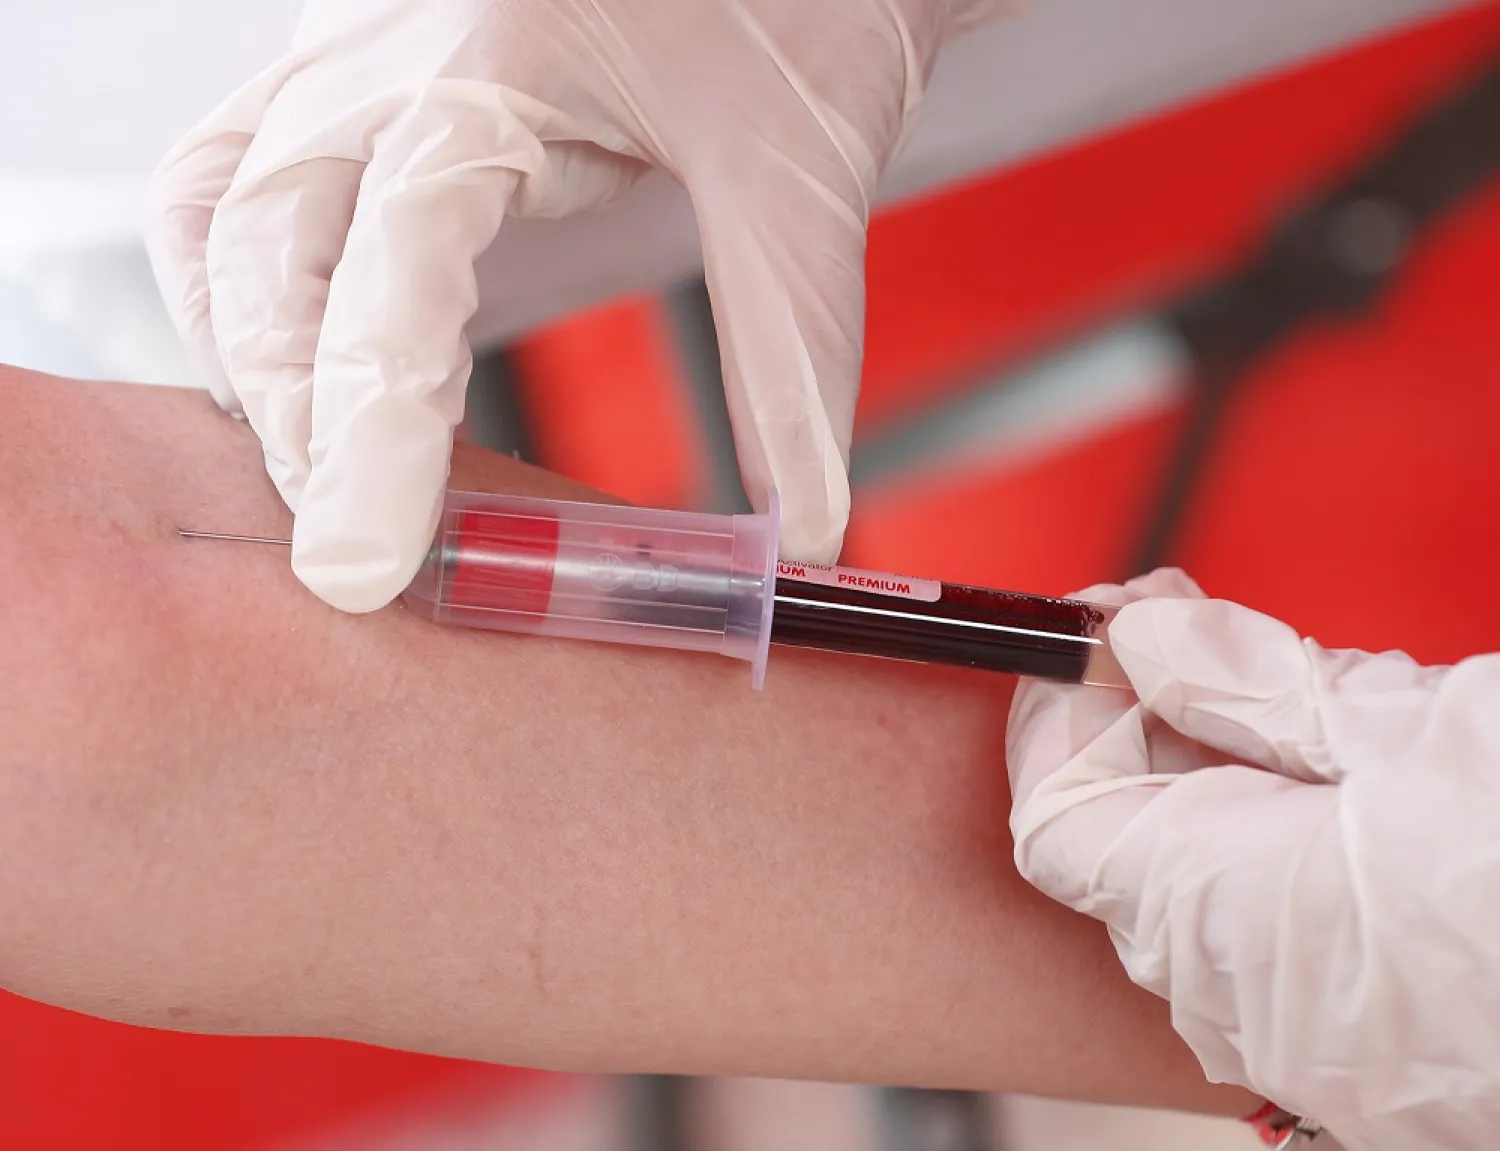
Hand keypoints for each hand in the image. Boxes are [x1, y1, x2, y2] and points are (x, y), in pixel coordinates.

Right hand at [143, 0, 1010, 611]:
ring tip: (322, 475)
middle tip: (352, 555)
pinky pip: (235, 175)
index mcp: (497, 57)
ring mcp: (358, 49)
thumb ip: (791, 359)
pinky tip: (295, 365)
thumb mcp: (799, 178)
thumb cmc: (796, 0)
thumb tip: (803, 528)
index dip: (367, 428)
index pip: (394, 261)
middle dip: (297, 415)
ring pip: (223, 211)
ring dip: (251, 356)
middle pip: (271, 244)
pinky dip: (242, 290)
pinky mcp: (361, 72)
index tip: (360, 564)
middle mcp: (395, 46)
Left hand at [1005, 568, 1499, 1150]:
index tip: (1109, 631)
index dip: (1063, 715)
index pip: (1054, 819)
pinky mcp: (1375, 1054)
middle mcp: (1244, 1002)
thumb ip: (1253, 688)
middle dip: (1147, 726)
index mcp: (1222, 916)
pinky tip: (1359, 781)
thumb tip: (1145, 641)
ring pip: (1202, 885)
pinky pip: (1278, 935)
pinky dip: (1284, 845)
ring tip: (1309, 693)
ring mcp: (1310, 1043)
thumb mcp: (1422, 730)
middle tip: (1201, 630)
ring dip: (1225, 777)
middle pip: (1123, 846)